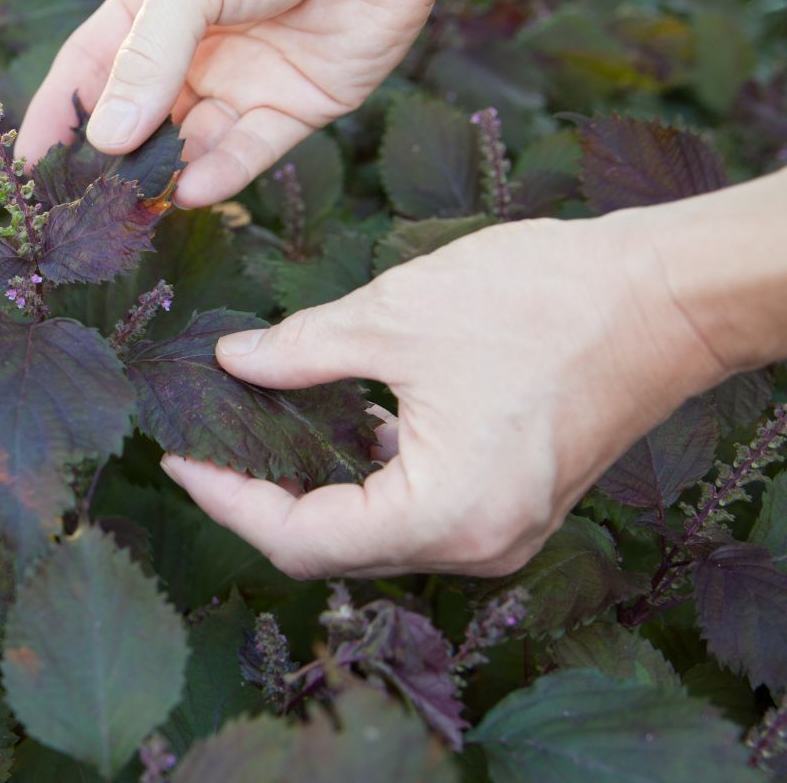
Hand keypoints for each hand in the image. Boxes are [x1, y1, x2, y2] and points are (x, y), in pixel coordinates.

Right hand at [17, 0, 471, 206]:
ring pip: (193, 145)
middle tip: (85, 208)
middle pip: (139, 121)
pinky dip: (223, 173)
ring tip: (141, 205)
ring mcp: (246, 79)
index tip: (26, 172)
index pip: (89, 74)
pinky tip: (195, 189)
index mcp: (155, 5)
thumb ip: (147, 59)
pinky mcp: (299, 104)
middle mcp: (195, 49)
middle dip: (114, 165)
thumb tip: (104, 138)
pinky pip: (252, 151)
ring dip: (167, 175)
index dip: (57, 120)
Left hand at [160, 212, 738, 578]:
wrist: (668, 296)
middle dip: (259, 502)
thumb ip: (301, 351)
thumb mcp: (395, 316)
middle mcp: (474, 546)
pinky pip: (415, 513)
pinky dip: (364, 478)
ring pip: (372, 534)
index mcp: (442, 516)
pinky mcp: (513, 506)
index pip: (299, 540)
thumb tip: (233, 363)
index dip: (227, 503)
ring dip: (310, 491)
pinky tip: (328, 429)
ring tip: (250, 438)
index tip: (177, 459)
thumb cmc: (545, 301)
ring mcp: (500, 532)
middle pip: (332, 549)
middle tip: (203, 450)